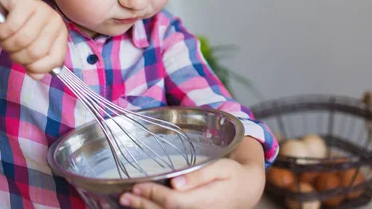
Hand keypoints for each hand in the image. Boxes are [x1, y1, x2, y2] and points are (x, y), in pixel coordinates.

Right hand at [0, 0, 67, 79]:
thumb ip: (36, 64)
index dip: (36, 67)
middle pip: (35, 52)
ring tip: (5, 38)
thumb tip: (37, 76)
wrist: (3, 2)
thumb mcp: (29, 47)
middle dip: (17, 55)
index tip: (25, 63)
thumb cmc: (19, 27)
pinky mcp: (25, 1)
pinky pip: (10, 27)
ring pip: (21, 40)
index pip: (55, 60)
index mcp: (61, 34)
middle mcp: (55, 20)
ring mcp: (42, 9)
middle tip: (10, 47)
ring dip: (6, 44)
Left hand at [119, 157, 264, 208]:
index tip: (138, 184)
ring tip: (127, 201)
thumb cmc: (233, 175)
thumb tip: (176, 182)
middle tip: (125, 194)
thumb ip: (200, 174)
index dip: (154, 194)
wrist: (246, 191)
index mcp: (207, 200)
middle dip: (143, 205)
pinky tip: (143, 207)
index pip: (174, 202)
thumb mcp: (222, 167)